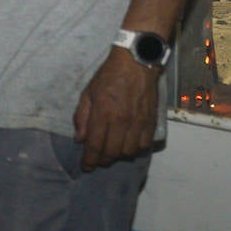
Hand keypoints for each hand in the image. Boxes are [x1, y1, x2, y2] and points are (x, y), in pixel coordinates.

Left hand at [73, 48, 159, 169]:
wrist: (136, 63)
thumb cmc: (108, 76)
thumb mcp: (88, 93)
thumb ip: (82, 117)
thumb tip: (79, 139)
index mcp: (103, 113)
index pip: (95, 145)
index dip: (89, 160)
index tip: (85, 167)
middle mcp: (122, 121)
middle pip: (112, 152)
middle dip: (103, 160)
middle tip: (97, 160)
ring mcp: (138, 122)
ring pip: (129, 152)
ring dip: (119, 156)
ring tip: (111, 152)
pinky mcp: (151, 121)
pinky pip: (144, 145)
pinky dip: (135, 149)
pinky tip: (128, 145)